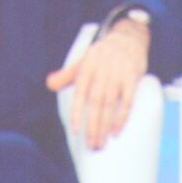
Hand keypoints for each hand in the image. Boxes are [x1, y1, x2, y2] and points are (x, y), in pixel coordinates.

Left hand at [46, 18, 150, 150]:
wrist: (128, 37)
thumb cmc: (103, 54)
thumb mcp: (83, 61)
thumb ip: (66, 75)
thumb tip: (49, 84)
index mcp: (87, 68)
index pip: (80, 94)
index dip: (77, 113)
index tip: (76, 131)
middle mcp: (101, 71)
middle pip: (95, 103)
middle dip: (93, 126)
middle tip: (92, 145)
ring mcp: (118, 74)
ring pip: (110, 104)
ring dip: (105, 126)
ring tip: (101, 142)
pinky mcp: (133, 76)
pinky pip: (128, 100)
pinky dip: (122, 117)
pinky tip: (117, 131)